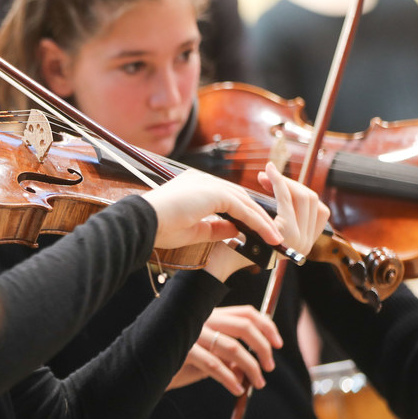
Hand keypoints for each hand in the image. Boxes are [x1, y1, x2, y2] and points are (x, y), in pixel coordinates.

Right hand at [142, 169, 279, 249]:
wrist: (142, 224)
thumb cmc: (159, 229)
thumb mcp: (193, 231)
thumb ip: (216, 228)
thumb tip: (237, 229)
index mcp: (194, 187)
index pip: (225, 197)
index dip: (242, 213)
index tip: (253, 229)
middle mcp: (202, 181)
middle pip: (239, 197)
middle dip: (257, 215)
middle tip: (272, 233)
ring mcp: (208, 184)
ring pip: (244, 201)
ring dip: (262, 220)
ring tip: (275, 238)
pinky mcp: (213, 193)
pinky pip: (242, 208)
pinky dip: (257, 222)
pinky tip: (268, 235)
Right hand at [167, 305, 282, 394]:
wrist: (149, 368)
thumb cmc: (182, 361)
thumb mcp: (210, 354)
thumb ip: (230, 355)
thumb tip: (255, 365)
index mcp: (210, 314)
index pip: (246, 312)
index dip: (267, 327)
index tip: (278, 344)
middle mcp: (202, 318)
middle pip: (244, 326)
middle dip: (263, 348)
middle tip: (269, 367)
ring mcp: (192, 332)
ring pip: (232, 347)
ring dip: (251, 368)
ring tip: (257, 383)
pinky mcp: (183, 349)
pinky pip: (214, 365)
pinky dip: (230, 378)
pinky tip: (237, 389)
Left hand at [201, 163, 329, 279]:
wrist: (220, 258)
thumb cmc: (239, 241)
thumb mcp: (266, 230)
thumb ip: (280, 216)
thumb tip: (280, 187)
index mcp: (305, 244)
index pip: (319, 211)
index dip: (301, 192)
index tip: (280, 183)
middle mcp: (306, 244)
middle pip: (311, 200)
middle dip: (290, 183)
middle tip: (269, 174)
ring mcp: (299, 239)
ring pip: (303, 197)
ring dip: (284, 181)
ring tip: (267, 174)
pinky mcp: (287, 231)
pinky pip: (287, 199)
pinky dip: (279, 183)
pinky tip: (268, 175)